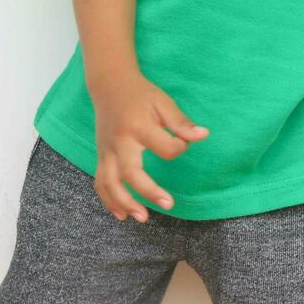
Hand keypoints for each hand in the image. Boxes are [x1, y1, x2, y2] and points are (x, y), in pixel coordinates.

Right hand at [88, 71, 208, 222]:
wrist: (109, 85)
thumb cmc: (141, 94)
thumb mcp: (163, 102)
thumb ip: (181, 122)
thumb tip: (203, 135)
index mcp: (138, 126)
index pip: (163, 147)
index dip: (179, 148)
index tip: (183, 142)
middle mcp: (119, 141)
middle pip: (130, 172)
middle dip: (147, 191)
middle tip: (168, 204)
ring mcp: (106, 150)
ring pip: (109, 182)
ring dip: (124, 203)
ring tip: (142, 218)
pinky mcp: (100, 156)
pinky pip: (100, 182)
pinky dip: (108, 200)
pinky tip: (122, 214)